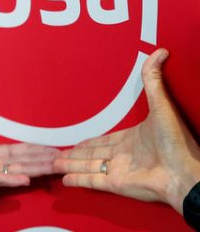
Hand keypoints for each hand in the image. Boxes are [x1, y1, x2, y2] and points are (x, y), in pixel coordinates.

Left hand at [0, 94, 57, 225]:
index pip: (18, 151)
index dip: (36, 147)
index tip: (55, 146)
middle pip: (24, 160)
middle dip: (44, 157)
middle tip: (66, 156)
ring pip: (16, 169)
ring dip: (35, 167)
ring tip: (54, 165)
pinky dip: (10, 179)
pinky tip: (24, 179)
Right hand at [53, 48, 199, 213]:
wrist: (184, 172)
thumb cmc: (176, 141)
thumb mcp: (161, 106)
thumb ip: (154, 81)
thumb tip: (160, 52)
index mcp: (131, 140)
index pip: (104, 140)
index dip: (89, 140)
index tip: (76, 141)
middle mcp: (122, 156)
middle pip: (91, 154)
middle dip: (75, 154)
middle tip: (58, 153)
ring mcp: (118, 171)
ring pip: (87, 166)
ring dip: (70, 165)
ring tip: (54, 163)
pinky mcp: (115, 184)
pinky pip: (91, 182)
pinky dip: (77, 180)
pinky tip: (64, 180)